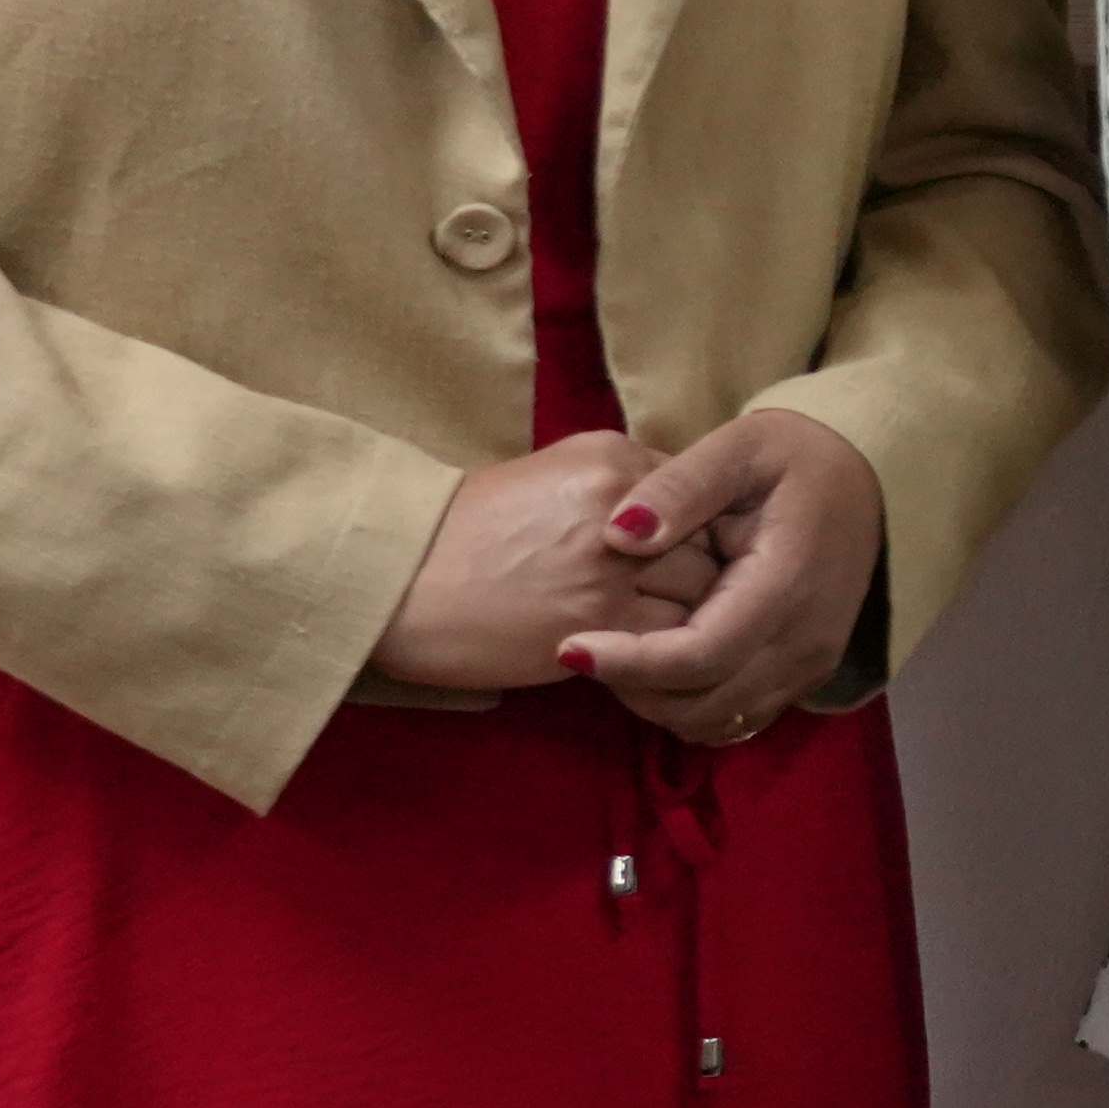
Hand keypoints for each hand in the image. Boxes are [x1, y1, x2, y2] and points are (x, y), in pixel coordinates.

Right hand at [371, 428, 719, 693]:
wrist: (397, 581)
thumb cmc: (463, 532)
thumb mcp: (545, 477)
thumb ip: (614, 487)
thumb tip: (675, 513)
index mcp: (611, 457)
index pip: (698, 491)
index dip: (695, 528)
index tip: (677, 553)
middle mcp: (624, 503)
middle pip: (711, 540)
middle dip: (699, 571)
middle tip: (673, 596)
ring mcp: (617, 566)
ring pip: (702, 592)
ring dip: (688, 614)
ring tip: (658, 626)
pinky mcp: (604, 623)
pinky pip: (673, 639)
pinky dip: (666, 649)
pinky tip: (638, 650)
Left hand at [554, 408, 890, 745]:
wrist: (867, 480)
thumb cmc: (795, 458)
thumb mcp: (738, 447)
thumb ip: (679, 487)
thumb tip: (617, 534)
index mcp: (786, 585)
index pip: (699, 655)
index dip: (628, 661)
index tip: (568, 645)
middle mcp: (804, 642)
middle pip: (702, 702)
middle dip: (632, 686)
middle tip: (583, 645)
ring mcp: (810, 666)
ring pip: (715, 721)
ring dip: (656, 702)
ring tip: (617, 653)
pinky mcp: (805, 676)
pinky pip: (736, 718)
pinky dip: (688, 706)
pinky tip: (660, 667)